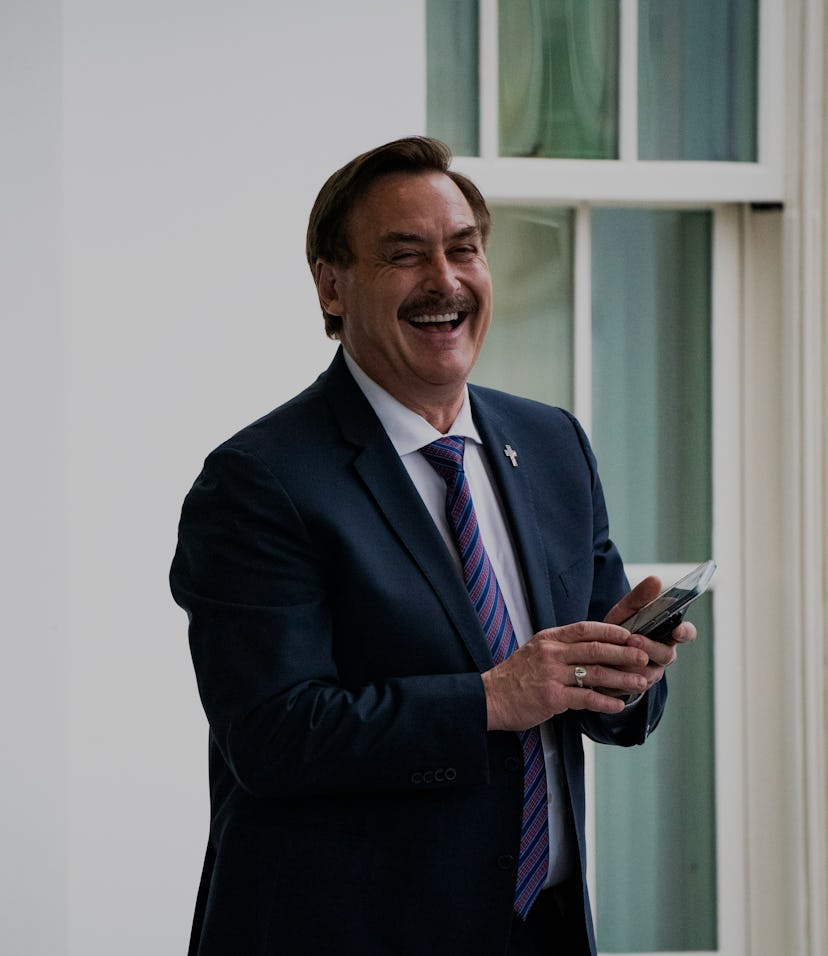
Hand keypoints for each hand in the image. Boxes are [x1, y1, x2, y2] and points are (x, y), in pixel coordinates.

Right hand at [481, 621, 648, 731]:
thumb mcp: (536, 652)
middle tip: (645, 655)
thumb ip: (561, 648)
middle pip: (595, 649)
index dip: (611, 631)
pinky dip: (605, 702)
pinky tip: (619, 706)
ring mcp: (551, 674)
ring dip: (622, 678)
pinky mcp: (551, 697)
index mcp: (549, 639)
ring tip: (640, 682)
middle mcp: (551, 653)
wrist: (490, 698)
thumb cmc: (516, 677)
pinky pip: (585, 698)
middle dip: (624, 652)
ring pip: (595, 673)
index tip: (631, 634)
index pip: (585, 628)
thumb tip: (592, 648)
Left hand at [601, 575, 697, 697]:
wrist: (598, 654)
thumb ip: (640, 597)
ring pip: (650, 672)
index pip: (686, 633)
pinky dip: (621, 677)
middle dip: (651, 647)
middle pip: (667, 654)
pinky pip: (633, 684)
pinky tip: (609, 670)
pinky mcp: (637, 686)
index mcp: (667, 634)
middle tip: (635, 640)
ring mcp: (652, 672)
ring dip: (633, 664)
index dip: (685, 632)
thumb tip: (656, 579)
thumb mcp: (626, 611)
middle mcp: (664, 654)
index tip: (678, 628)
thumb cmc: (618, 629)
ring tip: (618, 657)